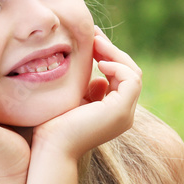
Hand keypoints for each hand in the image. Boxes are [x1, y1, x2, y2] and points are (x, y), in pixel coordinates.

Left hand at [31, 29, 141, 160]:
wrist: (51, 149)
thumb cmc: (53, 127)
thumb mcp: (75, 100)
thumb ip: (89, 88)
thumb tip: (99, 76)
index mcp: (114, 112)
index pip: (120, 77)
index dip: (108, 55)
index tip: (90, 39)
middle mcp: (124, 114)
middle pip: (129, 72)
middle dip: (113, 51)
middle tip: (94, 34)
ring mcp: (125, 114)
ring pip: (133, 74)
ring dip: (115, 54)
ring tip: (95, 43)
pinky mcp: (120, 111)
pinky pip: (131, 79)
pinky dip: (117, 66)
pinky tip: (100, 63)